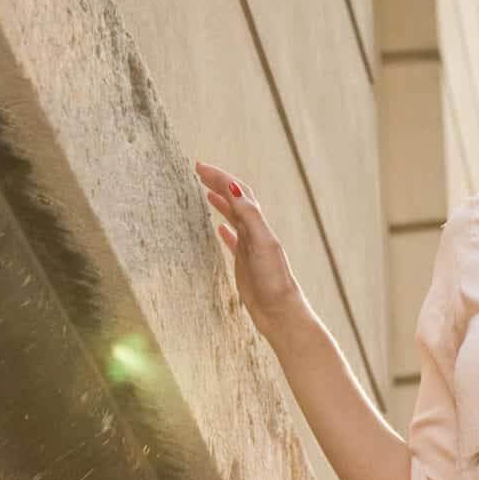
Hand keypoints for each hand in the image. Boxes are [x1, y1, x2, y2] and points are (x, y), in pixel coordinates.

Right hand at [196, 160, 306, 332]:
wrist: (280, 312)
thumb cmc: (274, 281)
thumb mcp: (262, 244)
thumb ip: (249, 216)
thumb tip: (234, 187)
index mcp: (259, 225)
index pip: (238, 192)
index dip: (220, 177)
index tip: (198, 167)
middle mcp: (255, 232)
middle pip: (235, 200)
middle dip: (218, 183)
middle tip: (198, 171)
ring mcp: (250, 247)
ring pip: (234, 218)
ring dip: (221, 202)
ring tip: (206, 191)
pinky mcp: (245, 264)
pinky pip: (234, 241)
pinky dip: (225, 230)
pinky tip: (217, 228)